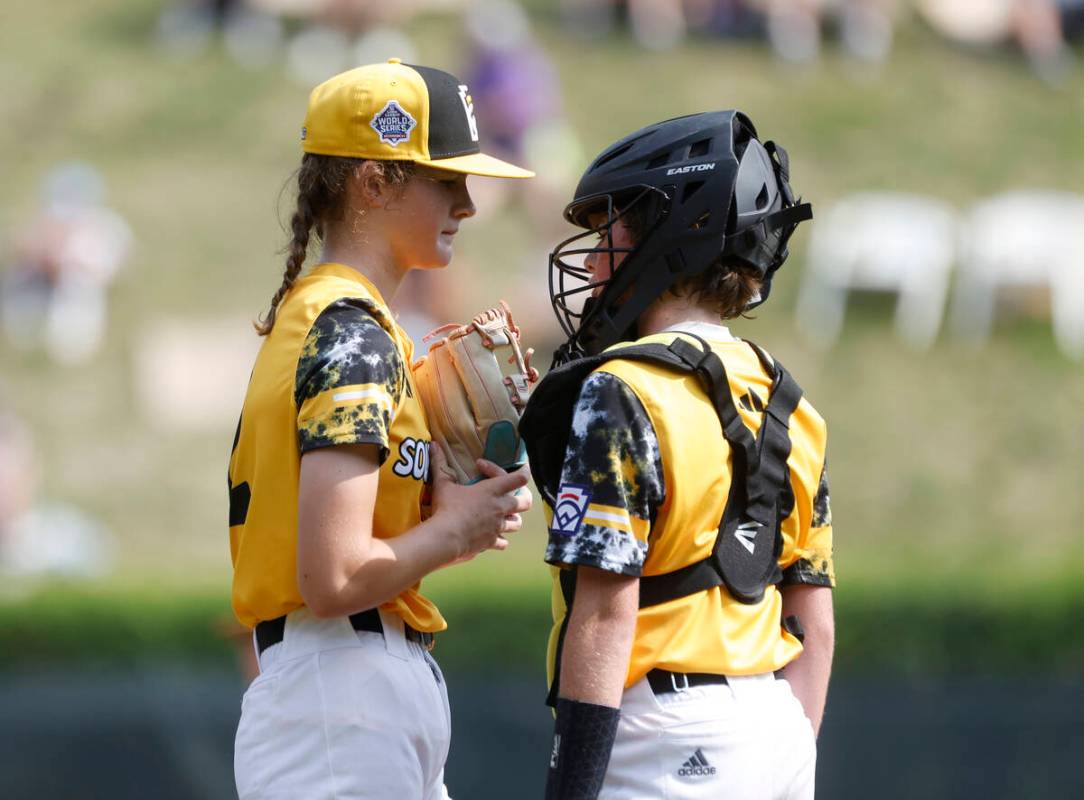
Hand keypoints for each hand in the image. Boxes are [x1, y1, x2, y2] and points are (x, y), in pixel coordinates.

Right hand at [429, 443, 531, 560]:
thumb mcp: (442, 484)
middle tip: (510, 494)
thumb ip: (439, 464)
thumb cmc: (447, 508)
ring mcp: (498, 526)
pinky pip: (503, 542)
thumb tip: (432, 445)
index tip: (506, 468)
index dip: (520, 471)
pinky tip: (492, 537)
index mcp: (493, 490)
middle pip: (526, 502)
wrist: (446, 537)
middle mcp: (500, 507)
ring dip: (512, 519)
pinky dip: (500, 540)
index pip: (520, 478)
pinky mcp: (491, 542)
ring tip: (502, 516)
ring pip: (517, 523)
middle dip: (522, 497)